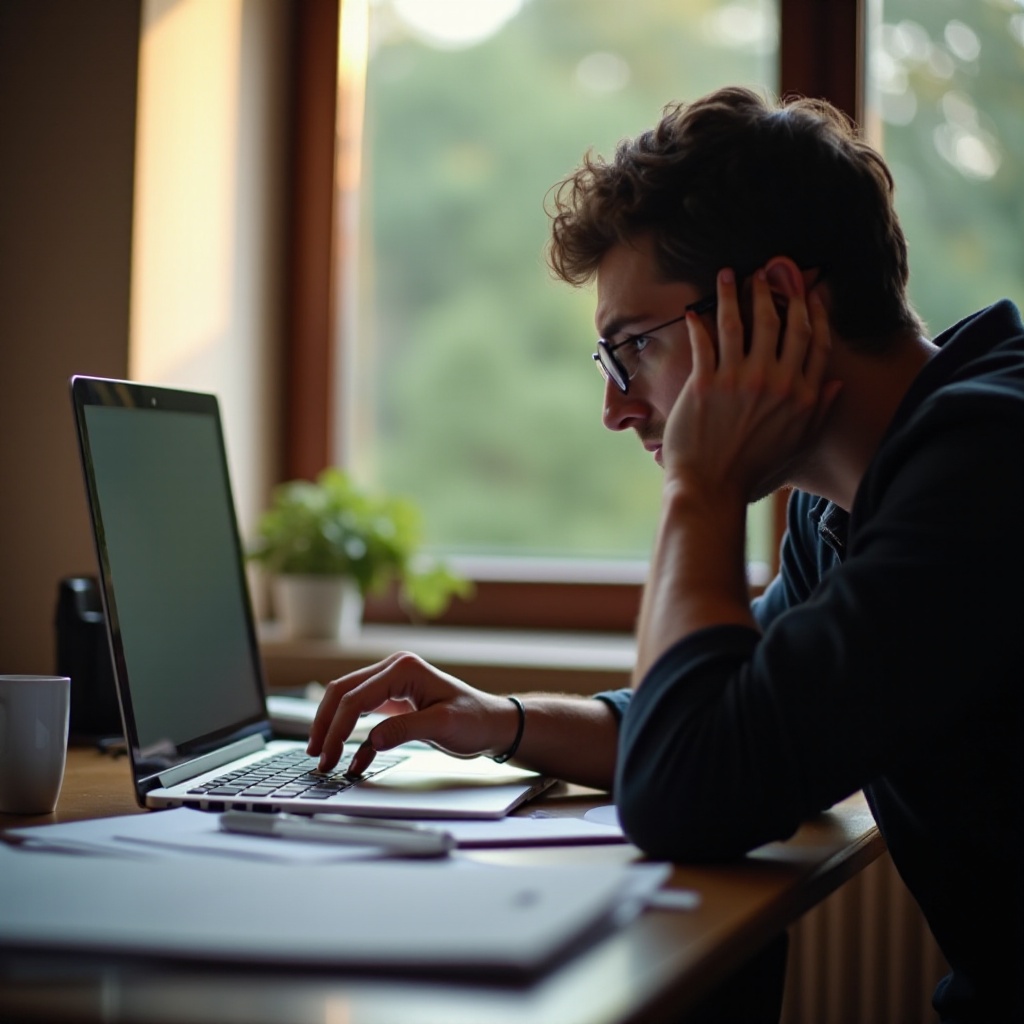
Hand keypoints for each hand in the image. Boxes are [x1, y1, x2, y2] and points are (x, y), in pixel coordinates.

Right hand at [306, 652, 518, 774]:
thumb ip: (405, 730)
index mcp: (403, 669)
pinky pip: (363, 715)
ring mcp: (392, 684)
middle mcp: (394, 670)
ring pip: (347, 701)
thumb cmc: (475, 720)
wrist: (493, 723)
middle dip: (326, 725)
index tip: (327, 755)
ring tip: (323, 758)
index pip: (356, 697)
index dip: (337, 727)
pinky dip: (353, 737)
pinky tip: (352, 761)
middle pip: (343, 692)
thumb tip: (370, 740)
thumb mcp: (443, 726)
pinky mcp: (393, 701)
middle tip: (317, 757)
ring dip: (333, 728)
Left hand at [661, 261, 840, 501]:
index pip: (814, 342)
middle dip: (775, 292)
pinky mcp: (706, 384)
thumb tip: (838, 385)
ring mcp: (740, 381)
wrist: (712, 489)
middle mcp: (774, 382)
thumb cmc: (754, 471)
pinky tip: (696, 310)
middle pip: (781, 324)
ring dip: (735, 294)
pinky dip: (700, 323)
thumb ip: (820, 411)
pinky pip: (705, 342)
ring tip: (729, 275)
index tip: (809, 291)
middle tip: (767, 271)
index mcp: (801, 395)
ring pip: (741, 324)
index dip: (813, 312)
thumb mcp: (799, 444)